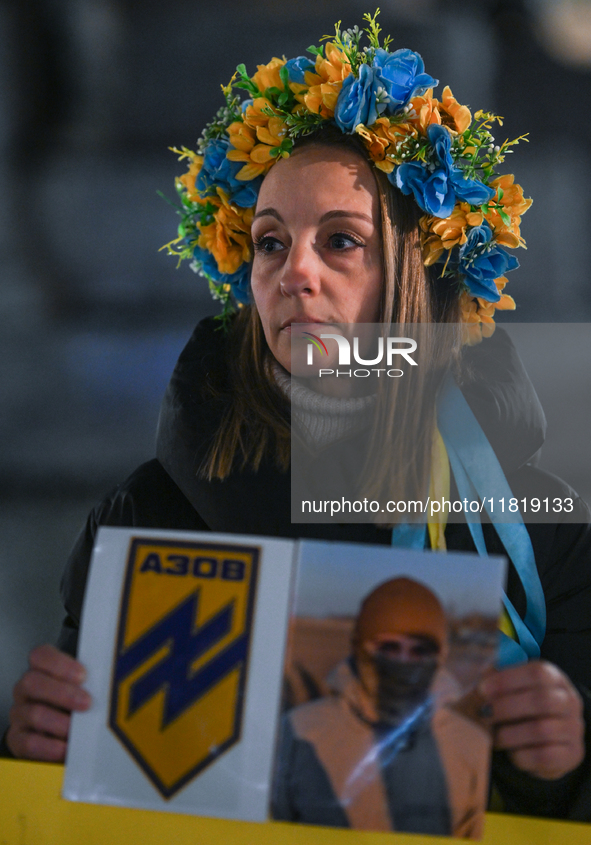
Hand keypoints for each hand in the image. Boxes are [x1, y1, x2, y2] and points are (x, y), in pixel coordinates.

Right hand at [6, 644, 90, 761]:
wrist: (63, 738)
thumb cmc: (77, 707)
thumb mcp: (85, 690)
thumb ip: (92, 682)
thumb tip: (116, 680)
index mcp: (42, 671)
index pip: (41, 656)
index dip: (60, 664)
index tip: (83, 675)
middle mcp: (26, 690)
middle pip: (32, 682)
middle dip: (62, 693)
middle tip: (87, 703)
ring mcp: (20, 714)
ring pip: (33, 713)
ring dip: (59, 722)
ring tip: (78, 731)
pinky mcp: (18, 740)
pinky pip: (28, 742)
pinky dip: (49, 746)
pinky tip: (66, 748)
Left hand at [479, 660, 584, 779]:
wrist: (538, 742)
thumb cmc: (516, 707)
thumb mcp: (507, 688)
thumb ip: (496, 679)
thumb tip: (485, 678)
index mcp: (553, 677)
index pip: (537, 673)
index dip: (507, 680)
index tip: (482, 689)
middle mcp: (569, 700)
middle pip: (542, 700)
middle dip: (507, 707)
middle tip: (484, 714)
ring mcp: (574, 728)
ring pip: (542, 730)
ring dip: (510, 734)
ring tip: (494, 737)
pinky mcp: (572, 754)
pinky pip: (545, 756)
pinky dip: (522, 755)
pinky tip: (511, 753)